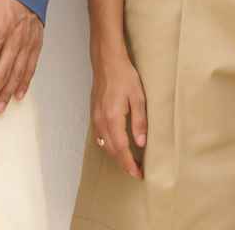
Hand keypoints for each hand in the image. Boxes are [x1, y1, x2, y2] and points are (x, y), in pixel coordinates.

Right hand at [90, 48, 146, 179]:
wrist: (107, 60)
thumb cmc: (124, 75)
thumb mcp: (138, 97)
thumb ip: (139, 121)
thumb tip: (141, 143)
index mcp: (113, 118)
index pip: (121, 149)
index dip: (129, 165)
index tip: (138, 175)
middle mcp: (101, 120)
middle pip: (111, 150)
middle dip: (123, 163)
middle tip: (136, 171)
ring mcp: (95, 117)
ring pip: (104, 144)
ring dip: (115, 155)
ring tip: (128, 160)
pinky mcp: (93, 112)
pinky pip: (99, 136)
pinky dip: (108, 145)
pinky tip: (116, 144)